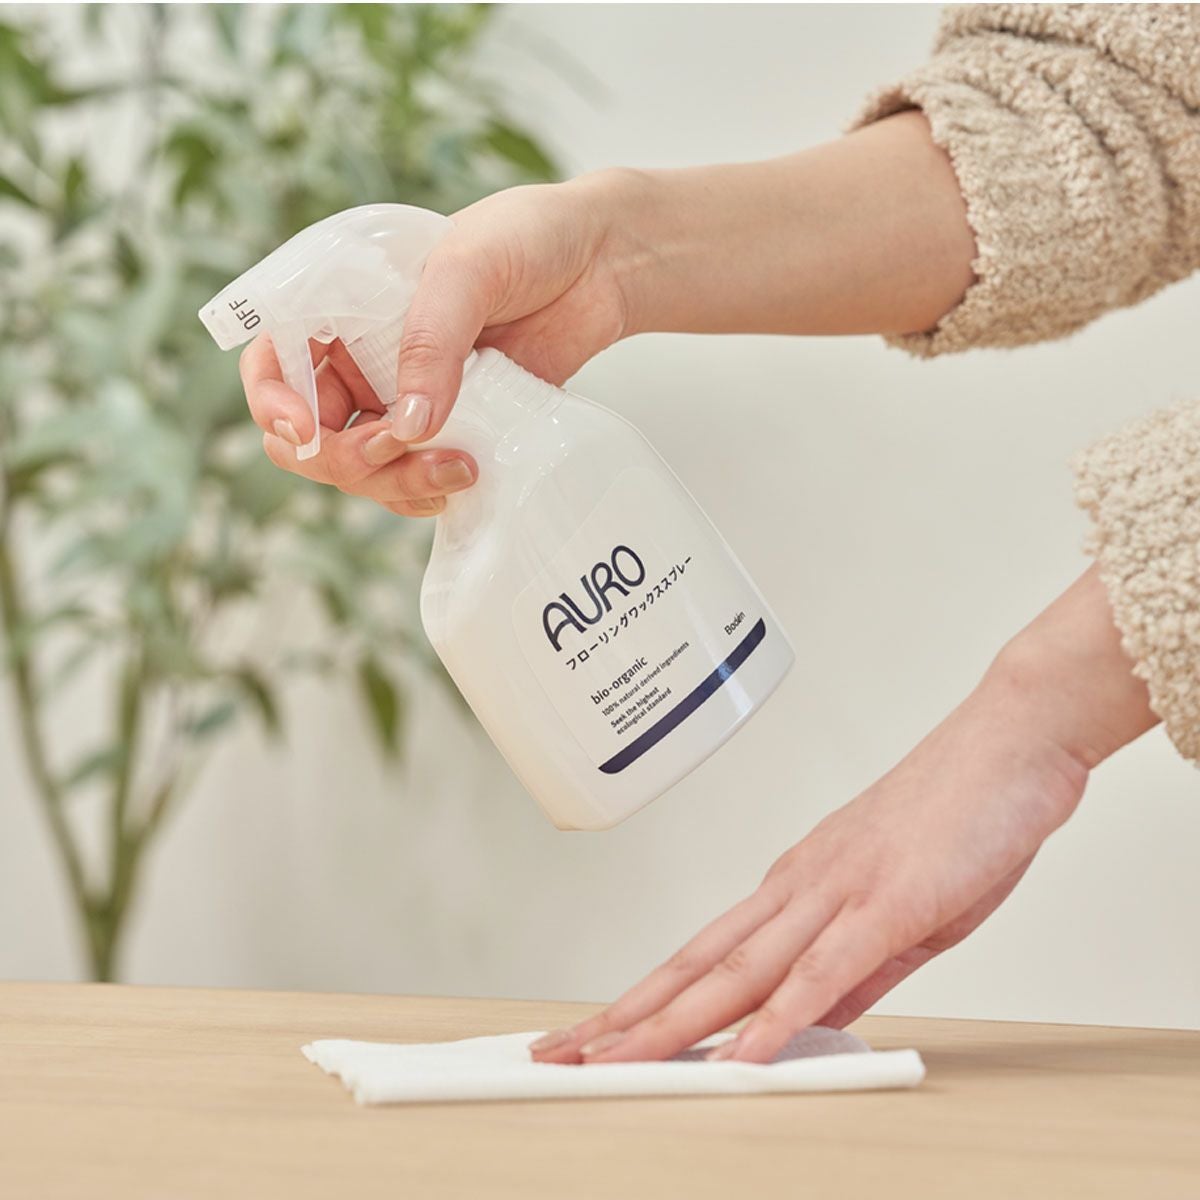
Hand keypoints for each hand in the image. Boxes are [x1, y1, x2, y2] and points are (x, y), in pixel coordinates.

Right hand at [239, 170, 645, 514]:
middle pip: (312, 437)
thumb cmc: (528, 238)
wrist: (602, 263)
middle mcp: (362, 360)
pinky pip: (415, 480)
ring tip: (459, 470)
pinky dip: (427, 491)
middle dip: (348, 457)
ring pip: (363, 469)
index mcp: (343, 307)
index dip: (274, 404)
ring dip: (396, 484)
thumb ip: (432, 342)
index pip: (272, 363)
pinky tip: (466, 478)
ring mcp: (405, 401)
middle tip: (402, 448)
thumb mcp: (468, 269)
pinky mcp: (451, 431)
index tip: (308, 430)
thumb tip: (410, 425)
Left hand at [532, 568, 1157, 1063]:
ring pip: (739, 970)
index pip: (704, 954)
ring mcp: (837, 892)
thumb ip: (856, 970)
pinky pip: (823, 971)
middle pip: (697, 966)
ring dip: (674, 1023)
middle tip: (563, 1053)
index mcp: (797, 885)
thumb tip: (816, 1021)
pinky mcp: (887, 902)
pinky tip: (741, 1054)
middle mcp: (799, 886)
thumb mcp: (900, 912)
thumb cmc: (958, 813)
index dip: (646, 998)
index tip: (602, 1030)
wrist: (1007, 742)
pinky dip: (778, 1017)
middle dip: (627, 1018)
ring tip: (617, 1063)